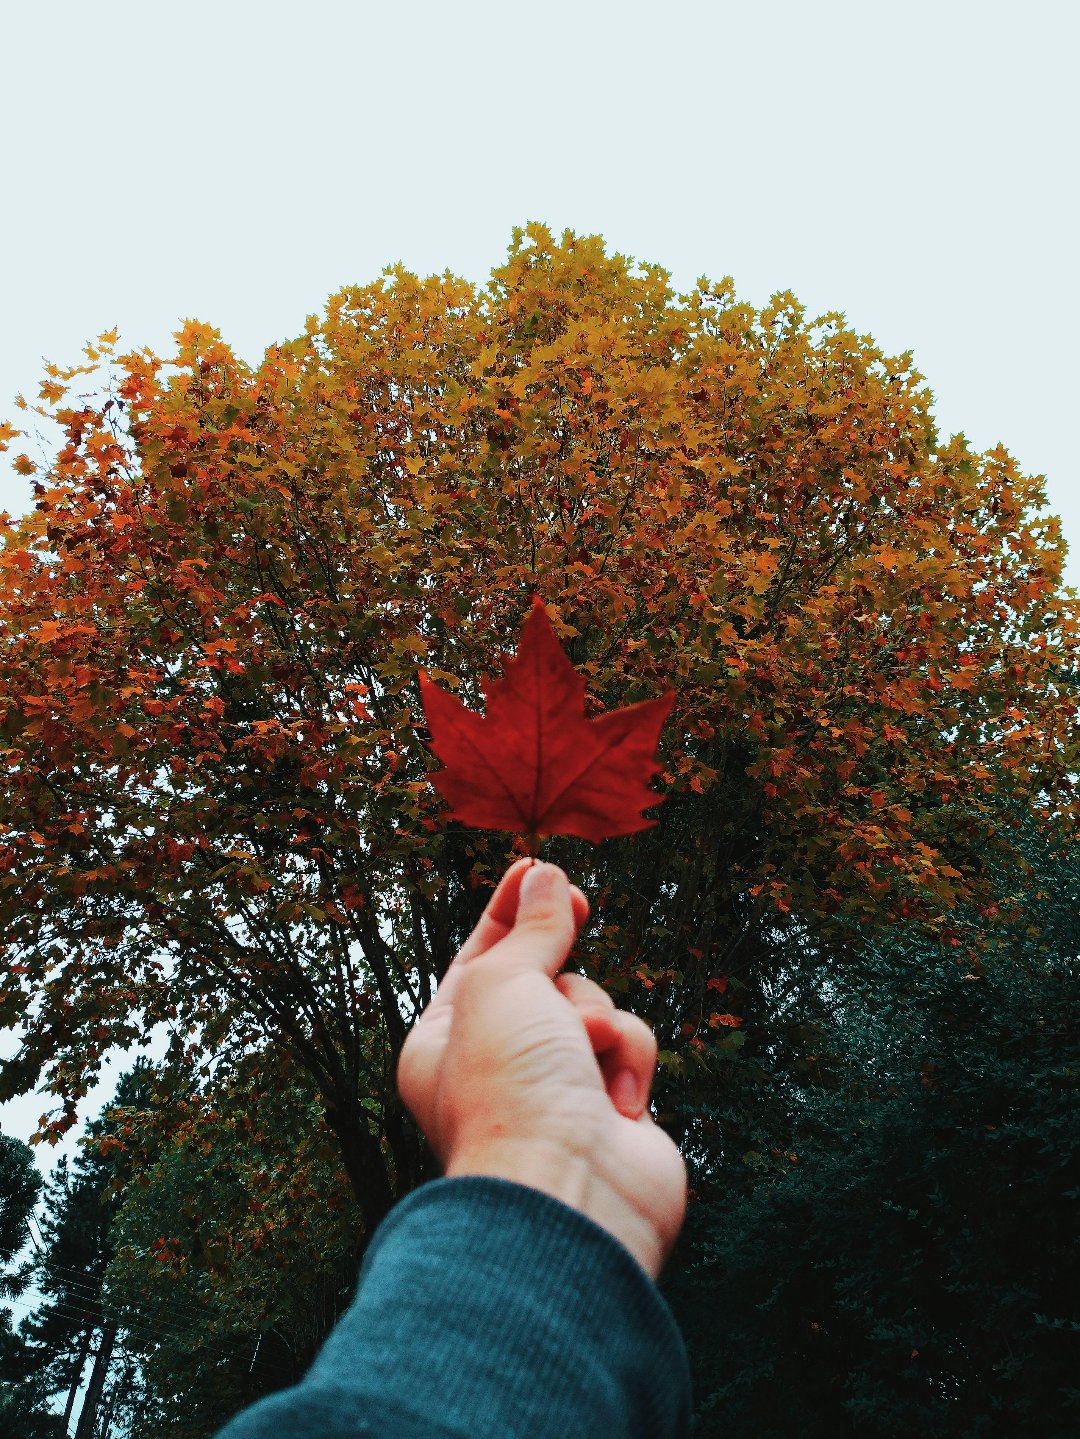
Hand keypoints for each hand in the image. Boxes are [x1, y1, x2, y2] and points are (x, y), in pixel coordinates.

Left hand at [397, 859, 686, 1278]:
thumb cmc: (510, 1090)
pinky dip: (629, 1059)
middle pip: (544, 976)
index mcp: (444, 1041)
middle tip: (576, 903)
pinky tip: (617, 1101)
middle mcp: (497, 1066)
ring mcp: (557, 1089)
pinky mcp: (612, 1110)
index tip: (535, 864)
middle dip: (559, 960)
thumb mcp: (503, 983)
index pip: (478, 957)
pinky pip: (630, 1046)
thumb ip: (530, 929)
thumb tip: (544, 876)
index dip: (506, 909)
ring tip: (584, 1052)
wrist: (568, 1191)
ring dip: (596, 1017)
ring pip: (595, 1005)